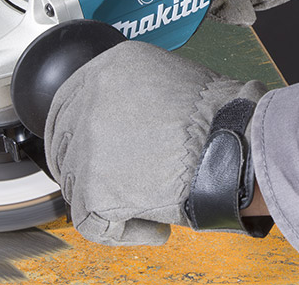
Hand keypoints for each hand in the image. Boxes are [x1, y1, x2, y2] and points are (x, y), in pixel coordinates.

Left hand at [44, 41, 272, 244]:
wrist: (235, 144)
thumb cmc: (216, 116)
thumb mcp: (164, 75)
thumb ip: (129, 90)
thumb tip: (117, 116)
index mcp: (108, 69)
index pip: (65, 102)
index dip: (73, 131)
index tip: (82, 147)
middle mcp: (90, 100)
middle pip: (63, 143)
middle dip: (84, 168)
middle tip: (112, 182)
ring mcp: (89, 144)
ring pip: (76, 184)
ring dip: (108, 198)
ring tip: (148, 199)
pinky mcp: (95, 188)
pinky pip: (91, 221)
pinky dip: (122, 231)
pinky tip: (152, 224)